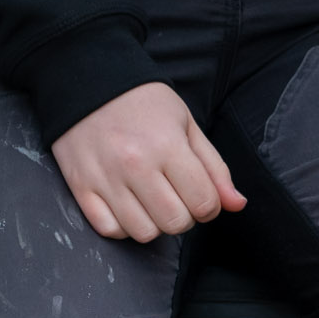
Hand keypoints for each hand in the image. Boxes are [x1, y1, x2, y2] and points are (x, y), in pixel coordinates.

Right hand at [50, 81, 244, 241]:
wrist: (89, 84)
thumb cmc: (144, 104)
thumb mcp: (187, 125)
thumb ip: (215, 168)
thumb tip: (237, 204)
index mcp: (168, 145)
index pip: (204, 203)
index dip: (209, 205)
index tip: (200, 194)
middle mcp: (136, 164)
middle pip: (175, 222)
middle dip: (184, 216)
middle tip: (176, 197)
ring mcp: (106, 178)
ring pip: (143, 233)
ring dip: (154, 224)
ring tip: (151, 201)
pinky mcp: (81, 187)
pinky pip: (109, 230)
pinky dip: (123, 226)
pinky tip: (128, 206)